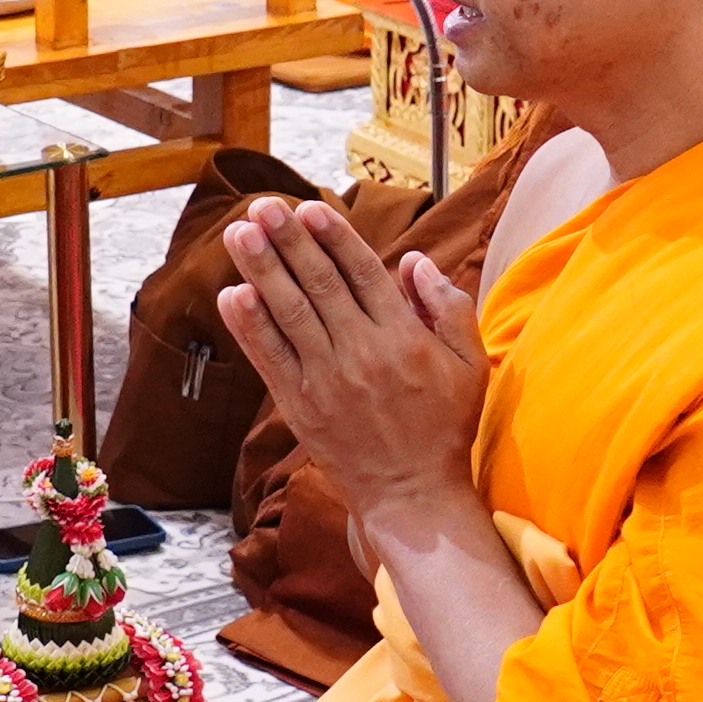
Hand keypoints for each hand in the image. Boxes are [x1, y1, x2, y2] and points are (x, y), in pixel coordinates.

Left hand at [216, 198, 485, 527]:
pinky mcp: (301, 406)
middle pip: (320, 285)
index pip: (363, 274)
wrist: (411, 495)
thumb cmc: (444, 428)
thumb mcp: (471, 365)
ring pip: (289, 314)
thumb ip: (449, 308)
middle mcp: (362, 354)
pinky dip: (249, 327)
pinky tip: (231, 295)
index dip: (333, 238)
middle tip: (265, 206)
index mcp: (404, 338)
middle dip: (289, 241)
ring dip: (261, 270)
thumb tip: (415, 263)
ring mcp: (327, 381)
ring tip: (239, 233)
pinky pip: (270, 359)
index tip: (310, 208)